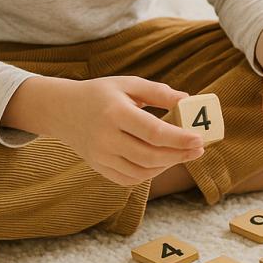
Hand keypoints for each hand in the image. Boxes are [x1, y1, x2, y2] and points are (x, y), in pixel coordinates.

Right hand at [35, 76, 204, 185]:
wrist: (62, 110)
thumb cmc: (101, 93)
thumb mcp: (128, 84)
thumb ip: (158, 92)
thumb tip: (188, 100)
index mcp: (115, 113)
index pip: (153, 132)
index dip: (179, 138)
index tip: (199, 138)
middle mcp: (106, 138)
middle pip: (150, 155)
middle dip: (179, 155)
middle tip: (199, 148)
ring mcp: (101, 157)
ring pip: (141, 171)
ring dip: (167, 165)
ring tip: (183, 153)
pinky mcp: (99, 168)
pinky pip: (129, 179)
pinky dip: (150, 173)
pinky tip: (162, 161)